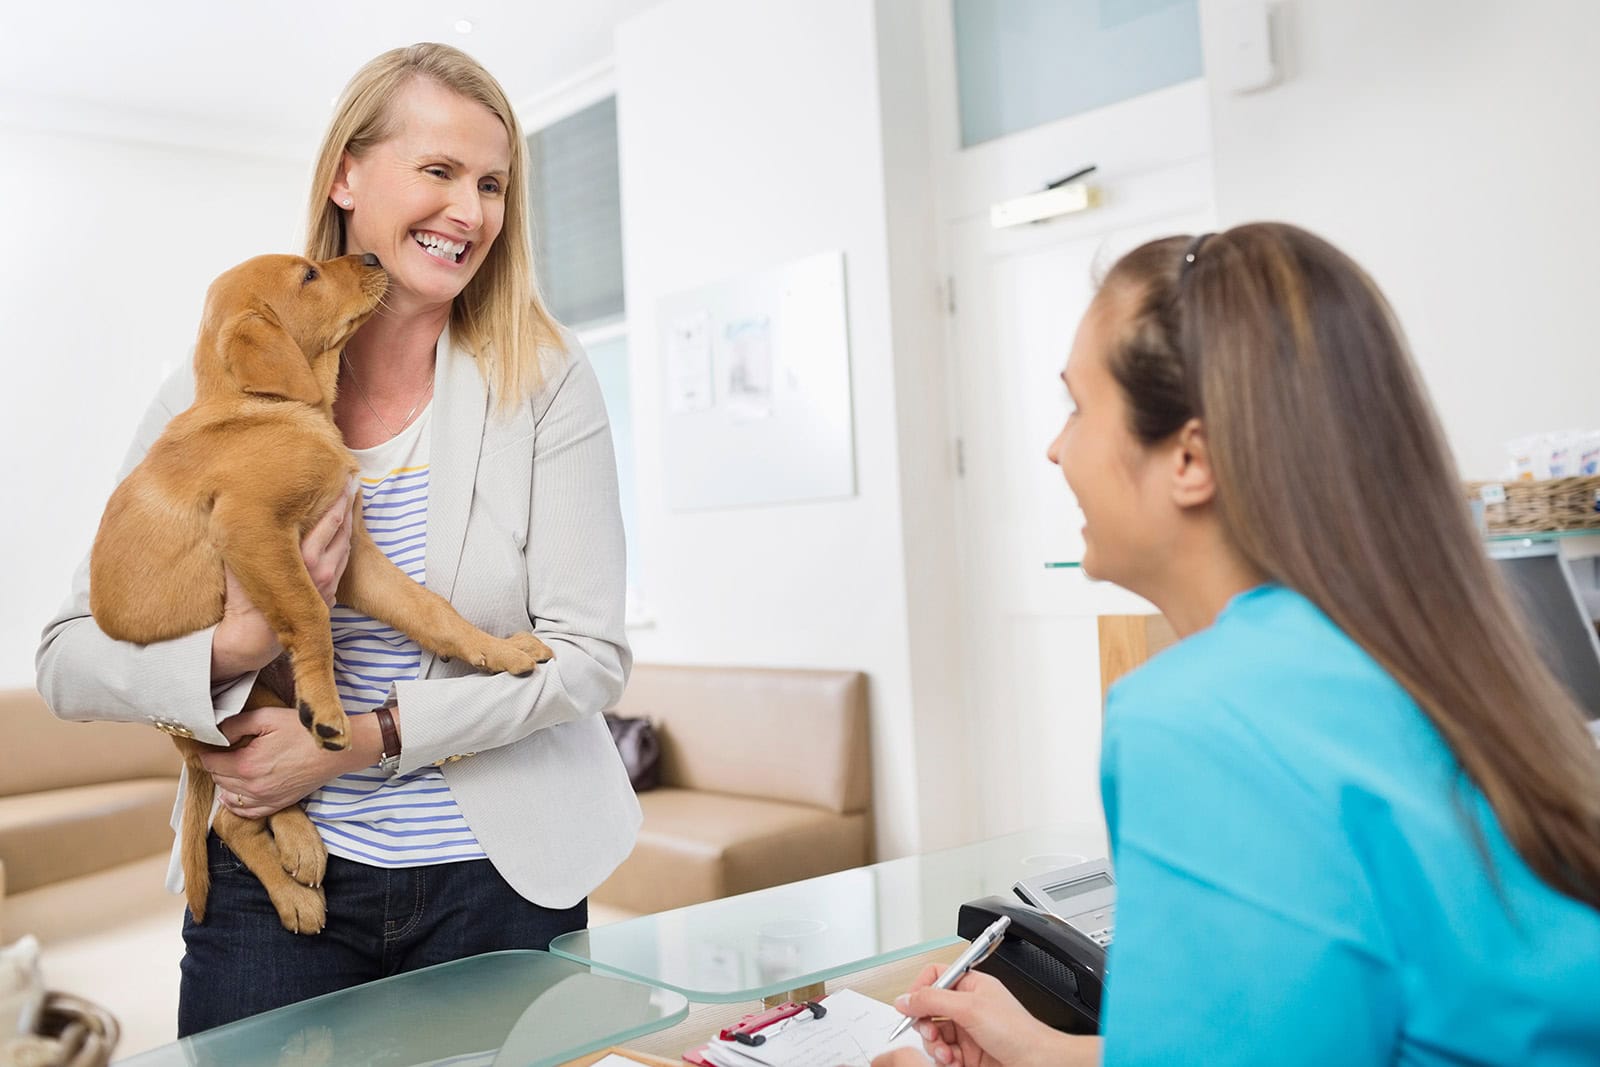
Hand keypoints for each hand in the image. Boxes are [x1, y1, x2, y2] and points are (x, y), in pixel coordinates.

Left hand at [202, 705, 369, 817]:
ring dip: (225, 782)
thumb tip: (215, 732)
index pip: (210, 762)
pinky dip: (235, 803)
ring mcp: (265, 799)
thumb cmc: (304, 731)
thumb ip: (235, 724)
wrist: (335, 751)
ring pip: (229, 795)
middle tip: (222, 750)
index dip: (207, 751)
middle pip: (218, 778)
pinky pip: (246, 812)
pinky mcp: (277, 804)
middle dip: (216, 764)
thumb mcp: (267, 716)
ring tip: (231, 767)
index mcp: (246, 764)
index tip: (210, 742)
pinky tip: (234, 793)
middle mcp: (252, 787)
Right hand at [209, 487, 357, 680]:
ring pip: (345, 544)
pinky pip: (342, 560)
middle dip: (346, 503)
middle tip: (350, 479)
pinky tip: (342, 527)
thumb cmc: (244, 595)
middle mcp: (320, 570)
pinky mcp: (331, 593)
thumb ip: (250, 535)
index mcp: (302, 559)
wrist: (254, 635)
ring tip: (349, 497)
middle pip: (341, 529)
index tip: (340, 477)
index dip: (337, 499)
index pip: (329, 522)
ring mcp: (328, 583)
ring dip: (348, 521)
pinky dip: (344, 541)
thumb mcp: (244, 560)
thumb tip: (243, 503)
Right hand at [872, 964, 1094, 1066]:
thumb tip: (904, 999)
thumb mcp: (970, 1008)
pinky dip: (944, 1060)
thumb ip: (933, 1000)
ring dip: (935, 1046)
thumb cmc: (1018, 1032)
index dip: (920, 989)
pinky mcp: (968, 1054)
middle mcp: (968, 1006)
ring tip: (946, 1054)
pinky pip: (943, 1054)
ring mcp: (967, 1031)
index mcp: (971, 985)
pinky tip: (954, 1062)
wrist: (1037, 1064)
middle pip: (929, 1009)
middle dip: (926, 1024)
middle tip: (930, 1033)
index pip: (935, 977)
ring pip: (934, 1035)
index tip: (911, 1005)